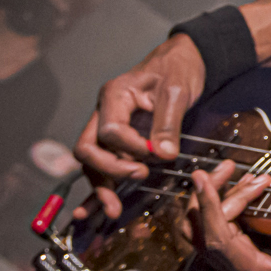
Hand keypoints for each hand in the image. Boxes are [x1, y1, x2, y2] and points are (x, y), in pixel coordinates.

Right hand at [74, 34, 205, 217]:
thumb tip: (163, 153)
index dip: (131, 148)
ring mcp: (108, 126)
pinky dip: (102, 185)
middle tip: (138, 176)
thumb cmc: (177, 69)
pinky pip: (104, 164)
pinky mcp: (118, 140)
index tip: (156, 154)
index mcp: (114, 95)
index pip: (110, 131)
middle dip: (108, 170)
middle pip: (88, 148)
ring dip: (102, 185)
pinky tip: (98, 209)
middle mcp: (104, 112)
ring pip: (92, 161)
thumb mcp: (177, 91)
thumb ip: (168, 123)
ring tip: (113, 210)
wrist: (182, 61)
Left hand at [186, 162, 270, 270]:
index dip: (209, 207)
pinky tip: (244, 192)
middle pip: (203, 232)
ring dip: (212, 202)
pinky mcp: (246, 262)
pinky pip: (220, 233)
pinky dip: (223, 210)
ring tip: (230, 175)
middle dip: (211, 195)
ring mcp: (241, 268)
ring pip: (205, 233)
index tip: (203, 178)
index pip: (219, 239)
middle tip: (232, 167)